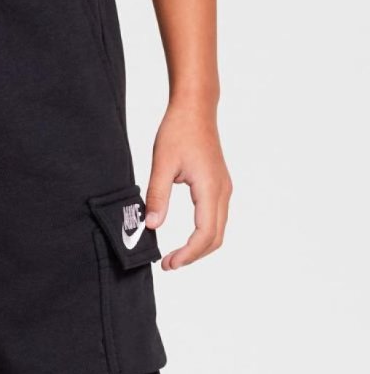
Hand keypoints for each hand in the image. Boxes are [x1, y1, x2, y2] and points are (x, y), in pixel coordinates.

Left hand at [145, 101, 231, 269]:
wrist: (196, 109)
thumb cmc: (178, 131)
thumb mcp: (161, 164)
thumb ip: (157, 196)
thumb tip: (151, 226)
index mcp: (210, 187)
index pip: (205, 232)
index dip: (188, 253)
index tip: (169, 263)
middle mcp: (222, 190)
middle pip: (216, 237)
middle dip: (193, 255)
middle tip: (168, 265)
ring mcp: (223, 188)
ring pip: (218, 229)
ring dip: (199, 247)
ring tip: (174, 256)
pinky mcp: (219, 185)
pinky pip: (216, 218)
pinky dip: (203, 235)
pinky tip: (185, 239)